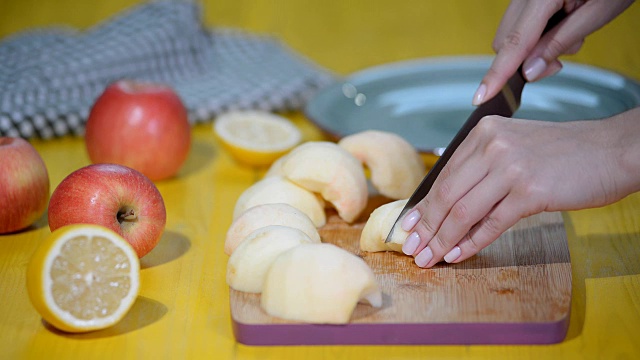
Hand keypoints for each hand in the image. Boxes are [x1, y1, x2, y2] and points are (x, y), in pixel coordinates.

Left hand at [400, 107, 639, 267]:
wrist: (611, 150)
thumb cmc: (563, 153)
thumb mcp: (514, 148)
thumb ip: (482, 170)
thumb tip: (447, 206)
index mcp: (484, 133)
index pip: (444, 175)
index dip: (423, 205)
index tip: (407, 226)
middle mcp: (493, 147)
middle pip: (447, 194)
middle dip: (426, 227)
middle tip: (411, 249)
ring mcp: (511, 169)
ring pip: (463, 211)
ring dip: (442, 240)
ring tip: (428, 258)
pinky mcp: (531, 192)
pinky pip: (491, 224)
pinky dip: (471, 243)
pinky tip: (457, 255)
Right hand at [473, 0, 633, 105]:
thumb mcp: (597, 13)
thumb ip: (559, 43)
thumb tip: (529, 72)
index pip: (515, 42)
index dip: (498, 73)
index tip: (482, 96)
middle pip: (506, 42)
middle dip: (526, 61)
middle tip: (559, 61)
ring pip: (510, 35)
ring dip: (532, 49)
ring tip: (568, 36)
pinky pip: (519, 24)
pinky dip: (535, 36)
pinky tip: (560, 27)